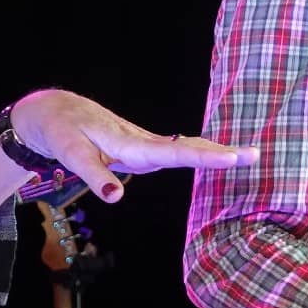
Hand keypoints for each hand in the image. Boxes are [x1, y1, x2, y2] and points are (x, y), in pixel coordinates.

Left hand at [8, 89, 258, 203]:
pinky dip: (197, 152)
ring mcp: (142, 142)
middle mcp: (141, 141)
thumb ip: (93, 175)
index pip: (171, 152)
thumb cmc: (62, 132)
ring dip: (213, 151)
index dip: (202, 157)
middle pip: (186, 147)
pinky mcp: (139, 146)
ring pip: (183, 146)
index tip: (231, 158)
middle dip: (219, 153)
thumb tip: (116, 197)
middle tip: (254, 155)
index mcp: (129, 144)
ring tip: (246, 155)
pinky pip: (174, 149)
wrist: (54, 111)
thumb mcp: (70, 153)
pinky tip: (213, 155)